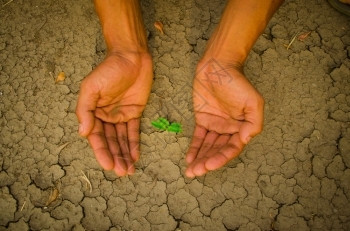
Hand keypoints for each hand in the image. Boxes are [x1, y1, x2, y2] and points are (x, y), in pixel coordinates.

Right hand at [76, 52, 152, 175]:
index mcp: (93, 112)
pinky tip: (136, 156)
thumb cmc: (109, 70)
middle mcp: (105, 116)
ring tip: (130, 170)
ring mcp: (120, 115)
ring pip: (122, 139)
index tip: (109, 166)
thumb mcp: (92, 87)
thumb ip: (85, 109)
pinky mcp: (134, 112)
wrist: (132, 57)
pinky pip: (134, 131)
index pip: (96, 137)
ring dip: (125, 154)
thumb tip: (82, 132)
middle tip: (123, 172)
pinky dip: (135, 144)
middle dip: (116, 157)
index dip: (102, 152)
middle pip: (110, 141)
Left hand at [185, 58, 263, 176]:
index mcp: (242, 128)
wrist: (217, 67)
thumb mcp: (253, 102)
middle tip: (196, 172)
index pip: (231, 148)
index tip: (209, 166)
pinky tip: (189, 159)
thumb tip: (245, 141)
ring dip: (200, 159)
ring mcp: (215, 125)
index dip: (221, 158)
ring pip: (207, 146)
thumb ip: (254, 123)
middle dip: (207, 162)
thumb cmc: (237, 83)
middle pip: (217, 150)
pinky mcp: (202, 119)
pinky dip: (194, 148)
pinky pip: (198, 137)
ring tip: (191, 171)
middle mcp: (229, 129)